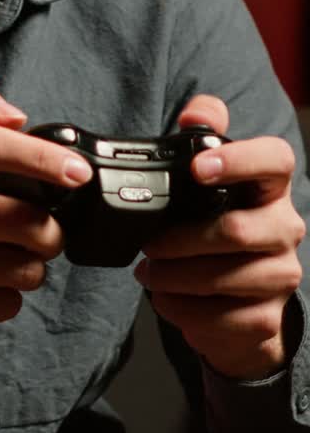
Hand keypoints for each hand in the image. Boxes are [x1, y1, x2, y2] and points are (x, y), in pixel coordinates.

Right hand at [0, 77, 90, 347]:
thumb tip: (16, 115)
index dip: (42, 157)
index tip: (79, 173)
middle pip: (26, 221)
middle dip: (51, 233)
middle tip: (42, 232)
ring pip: (24, 269)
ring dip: (30, 268)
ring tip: (8, 257)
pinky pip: (6, 303)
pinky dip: (6, 297)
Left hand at [134, 94, 305, 378]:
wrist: (241, 299)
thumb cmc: (218, 226)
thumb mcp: (208, 180)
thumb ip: (203, 135)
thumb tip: (194, 114)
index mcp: (271, 187)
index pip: (275, 159)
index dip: (238, 160)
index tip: (196, 168)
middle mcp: (284, 228)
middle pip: (236, 231)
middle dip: (180, 240)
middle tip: (148, 245)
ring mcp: (281, 275)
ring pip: (223, 278)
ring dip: (174, 278)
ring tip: (148, 273)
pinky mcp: (266, 318)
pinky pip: (220, 319)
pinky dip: (182, 311)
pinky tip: (167, 299)